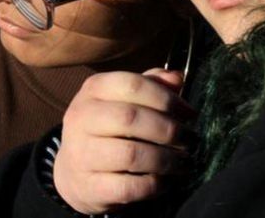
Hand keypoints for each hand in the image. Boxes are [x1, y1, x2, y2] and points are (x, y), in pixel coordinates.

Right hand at [53, 68, 196, 214]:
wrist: (75, 172)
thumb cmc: (109, 129)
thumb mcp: (125, 99)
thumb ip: (151, 85)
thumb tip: (176, 78)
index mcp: (93, 90)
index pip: (132, 84)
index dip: (167, 98)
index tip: (189, 113)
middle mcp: (81, 118)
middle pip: (131, 118)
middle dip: (168, 130)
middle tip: (189, 139)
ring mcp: (81, 154)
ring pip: (131, 155)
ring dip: (166, 160)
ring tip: (183, 161)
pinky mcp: (89, 186)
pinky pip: (129, 187)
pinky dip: (154, 185)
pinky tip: (166, 181)